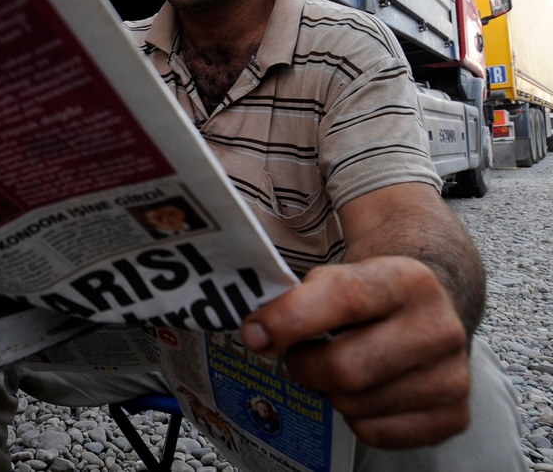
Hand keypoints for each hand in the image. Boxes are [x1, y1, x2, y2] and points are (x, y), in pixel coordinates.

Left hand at [240, 256, 470, 448]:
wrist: (430, 305)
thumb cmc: (369, 293)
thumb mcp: (340, 274)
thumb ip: (297, 294)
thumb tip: (256, 331)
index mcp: (407, 279)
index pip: (343, 299)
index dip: (290, 319)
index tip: (254, 333)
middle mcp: (439, 328)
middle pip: (345, 368)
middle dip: (305, 366)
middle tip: (298, 357)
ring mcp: (451, 376)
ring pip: (356, 404)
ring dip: (329, 392)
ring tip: (335, 368)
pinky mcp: (453, 415)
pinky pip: (375, 433)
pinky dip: (354, 417)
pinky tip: (361, 391)